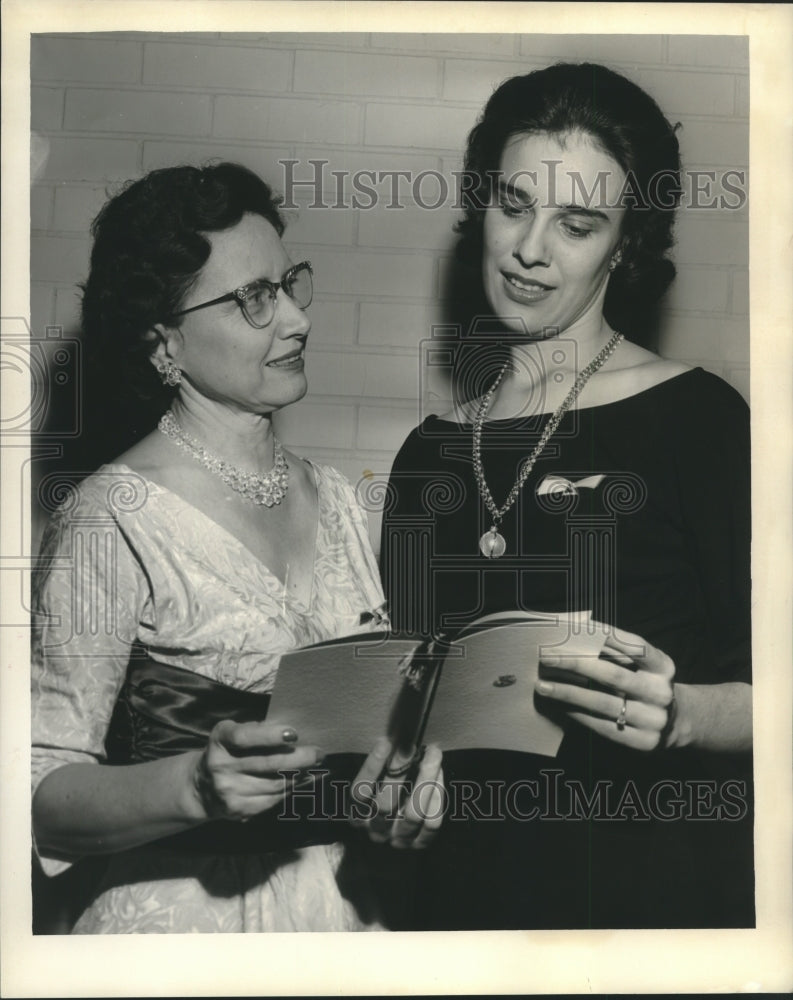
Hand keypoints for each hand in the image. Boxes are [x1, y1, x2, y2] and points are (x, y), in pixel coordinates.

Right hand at [190, 721, 323, 821]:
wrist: (202, 787)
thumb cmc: (229, 750)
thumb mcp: (234, 732)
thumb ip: (257, 730)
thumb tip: (293, 734)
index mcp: (220, 740)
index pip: (244, 737)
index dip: (270, 736)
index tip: (293, 734)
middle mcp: (220, 767)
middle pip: (267, 764)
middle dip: (299, 758)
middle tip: (319, 753)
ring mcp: (228, 791)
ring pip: (275, 784)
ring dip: (301, 775)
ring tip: (317, 766)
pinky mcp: (238, 810)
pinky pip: (273, 800)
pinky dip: (292, 789)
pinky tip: (305, 780)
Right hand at [349, 738, 444, 847]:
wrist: (393, 845)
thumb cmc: (382, 799)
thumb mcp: (373, 786)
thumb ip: (379, 768)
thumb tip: (394, 736)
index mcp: (357, 816)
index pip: (359, 793)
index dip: (371, 767)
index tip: (385, 742)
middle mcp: (376, 831)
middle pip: (385, 804)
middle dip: (399, 771)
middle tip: (411, 745)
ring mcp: (399, 840)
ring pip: (413, 814)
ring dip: (425, 780)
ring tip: (432, 754)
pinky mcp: (420, 844)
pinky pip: (431, 822)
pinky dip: (437, 797)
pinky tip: (439, 774)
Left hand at [535, 626, 675, 750]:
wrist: (674, 722)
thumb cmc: (645, 683)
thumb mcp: (643, 665)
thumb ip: (617, 652)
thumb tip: (573, 638)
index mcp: (663, 667)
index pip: (635, 646)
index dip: (607, 636)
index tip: (574, 629)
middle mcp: (661, 693)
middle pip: (614, 675)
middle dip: (576, 664)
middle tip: (546, 657)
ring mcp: (653, 720)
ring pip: (603, 703)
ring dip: (568, 693)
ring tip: (543, 685)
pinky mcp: (642, 742)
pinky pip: (602, 726)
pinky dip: (577, 714)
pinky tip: (558, 705)